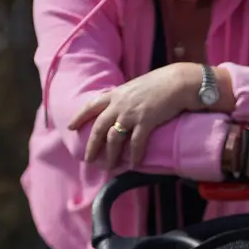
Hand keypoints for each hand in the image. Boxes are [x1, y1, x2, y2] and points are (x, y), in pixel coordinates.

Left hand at [68, 64, 194, 167]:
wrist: (178, 81)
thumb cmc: (161, 82)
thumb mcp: (137, 86)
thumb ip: (127, 97)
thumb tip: (124, 106)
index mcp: (116, 94)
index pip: (92, 106)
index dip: (79, 117)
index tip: (70, 127)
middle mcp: (119, 105)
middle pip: (99, 128)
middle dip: (92, 145)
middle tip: (88, 159)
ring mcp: (131, 114)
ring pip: (114, 138)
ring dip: (111, 155)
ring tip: (110, 166)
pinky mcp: (146, 122)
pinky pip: (136, 143)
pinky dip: (133, 155)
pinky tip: (133, 165)